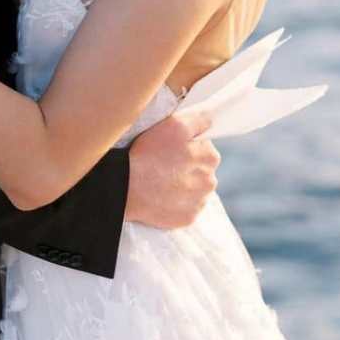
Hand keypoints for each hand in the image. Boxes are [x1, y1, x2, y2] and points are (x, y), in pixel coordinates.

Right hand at [123, 109, 221, 227]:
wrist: (128, 187)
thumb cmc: (150, 153)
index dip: (188, 144)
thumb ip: (198, 121)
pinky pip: (186, 207)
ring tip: (162, 180)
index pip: (205, 147)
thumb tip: (211, 122)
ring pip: (195, 189)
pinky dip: (177, 201)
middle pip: (201, 169)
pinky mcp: (187, 218)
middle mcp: (210, 181)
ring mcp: (199, 202)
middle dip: (188, 165)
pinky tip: (162, 195)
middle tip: (164, 163)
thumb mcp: (173, 125)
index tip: (171, 147)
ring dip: (184, 184)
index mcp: (210, 157)